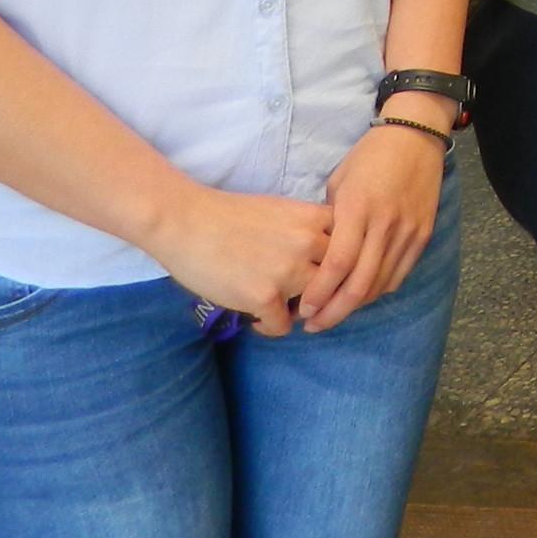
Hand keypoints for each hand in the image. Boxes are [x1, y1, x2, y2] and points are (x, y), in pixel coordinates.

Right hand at [149, 186, 333, 335]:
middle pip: (338, 279)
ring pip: (315, 305)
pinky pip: (283, 325)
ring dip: (301, 312)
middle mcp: (308, 243)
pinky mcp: (264, 297)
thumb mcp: (280, 210)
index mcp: (312, 218)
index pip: (351, 246)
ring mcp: (288, 271)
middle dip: (326, 293)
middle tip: (309, 301)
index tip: (327, 276)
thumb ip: (307, 230)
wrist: (186, 222)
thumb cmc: (229, 215)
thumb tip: (325, 258)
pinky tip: (257, 319)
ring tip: (282, 310)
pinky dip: (271, 327)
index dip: (341, 265)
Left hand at [300, 121, 446, 332]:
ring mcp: (408, 231)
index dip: (318, 294)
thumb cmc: (369, 157)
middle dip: (333, 312)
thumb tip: (316, 257)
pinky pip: (398, 275)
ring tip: (333, 313)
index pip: (336, 265)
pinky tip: (361, 295)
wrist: (416, 137)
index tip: (302, 310)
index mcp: (357, 209)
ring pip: (379, 285)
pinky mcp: (423, 235)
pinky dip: (377, 290)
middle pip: (359, 285)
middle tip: (314, 325)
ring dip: (354, 306)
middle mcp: (385, 224)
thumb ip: (330, 223)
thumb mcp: (338, 184)